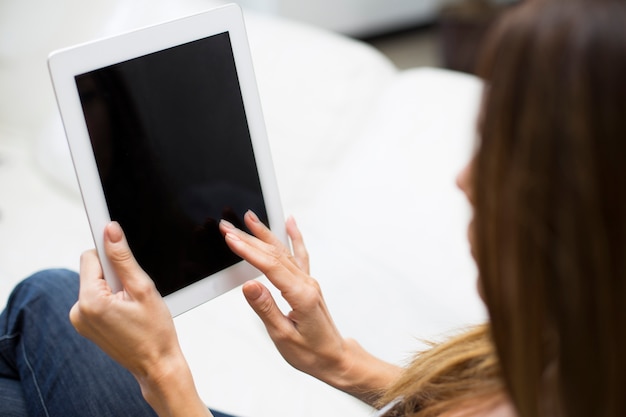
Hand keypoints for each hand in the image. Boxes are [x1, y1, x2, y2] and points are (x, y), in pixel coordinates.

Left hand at [69, 222, 210, 416]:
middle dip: (115, 274)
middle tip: (134, 292)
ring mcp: (80, 320)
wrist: (156, 364)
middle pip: (93, 270)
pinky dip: (111, 298)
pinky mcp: (85, 325)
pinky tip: (127, 312)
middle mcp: (78, 311)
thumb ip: (123, 258)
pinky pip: (96, 298)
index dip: (112, 255)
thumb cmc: (155, 331)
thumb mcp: (143, 288)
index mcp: (90, 300)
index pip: (91, 256)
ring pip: (96, 283)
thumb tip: (110, 230)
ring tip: (132, 305)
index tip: (126, 259)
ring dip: (114, 287)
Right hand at [220, 212, 401, 401]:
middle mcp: (306, 283)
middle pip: (275, 254)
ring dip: (265, 233)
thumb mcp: (283, 336)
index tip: (230, 238)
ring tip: (250, 217)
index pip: (270, 266)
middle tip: (227, 225)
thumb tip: (249, 286)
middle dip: (249, 237)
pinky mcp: (307, 283)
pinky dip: (294, 237)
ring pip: (284, 251)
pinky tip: (290, 223)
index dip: (248, 251)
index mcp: (301, 295)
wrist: (335, 358)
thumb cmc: (311, 352)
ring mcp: (308, 281)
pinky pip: (300, 255)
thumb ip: (265, 308)